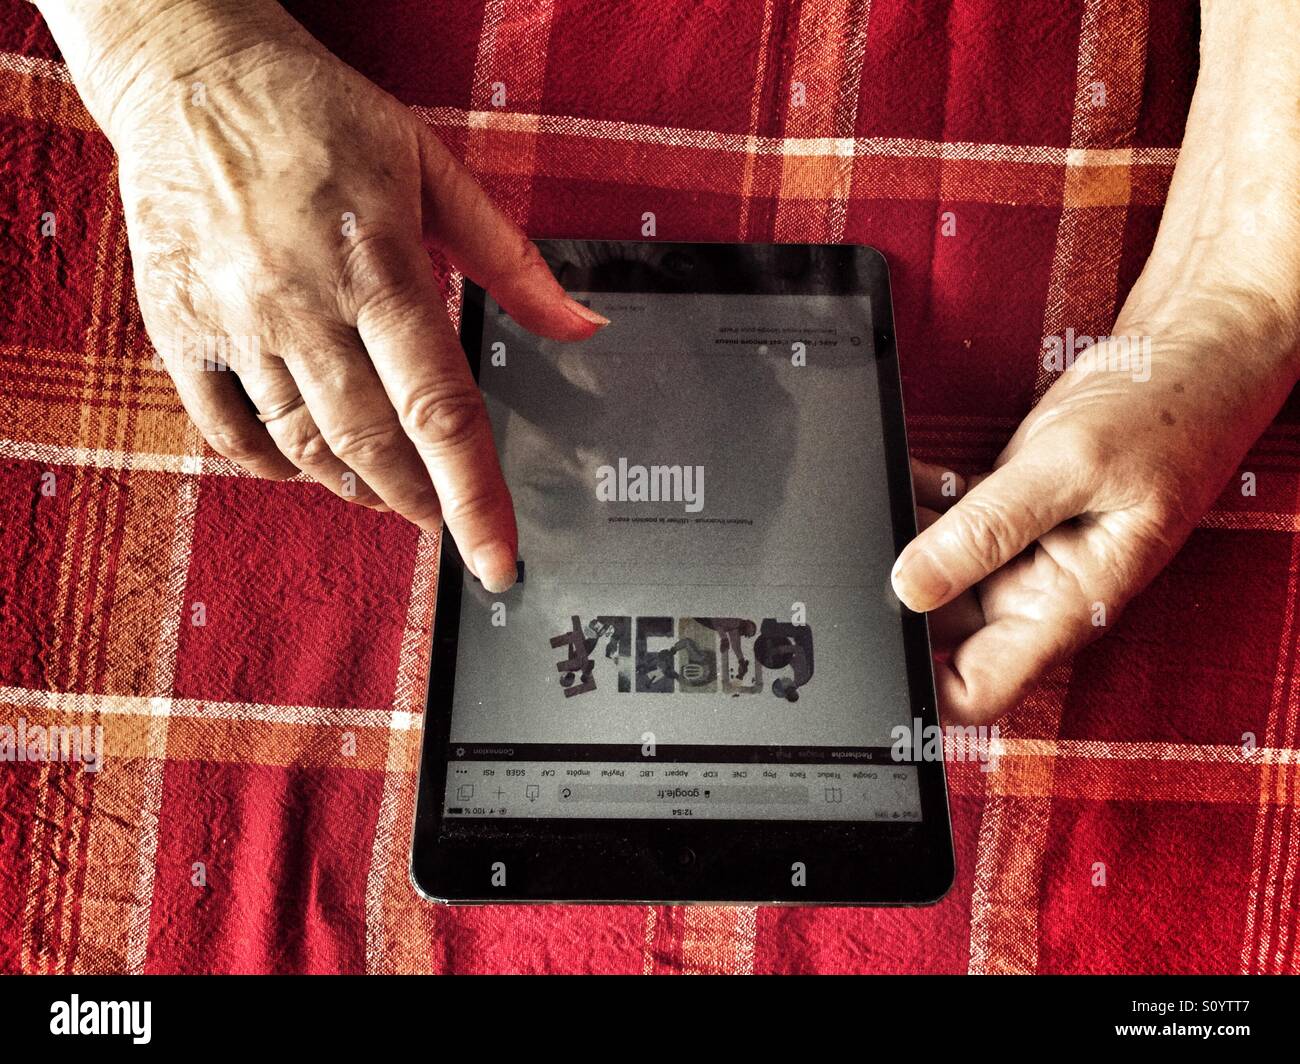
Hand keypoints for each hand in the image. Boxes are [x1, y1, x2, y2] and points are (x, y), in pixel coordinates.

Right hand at [41, 0, 605, 591]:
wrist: (189, 73)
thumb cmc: (320, 116)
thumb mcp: (434, 170)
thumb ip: (513, 260)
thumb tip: (582, 330)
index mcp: (378, 266)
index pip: (440, 410)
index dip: (474, 497)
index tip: (496, 559)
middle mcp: (302, 305)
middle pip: (372, 446)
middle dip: (418, 501)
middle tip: (443, 519)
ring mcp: (234, 323)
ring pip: (303, 447)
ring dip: (356, 486)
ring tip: (388, 491)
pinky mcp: (178, 330)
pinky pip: (228, 431)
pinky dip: (274, 465)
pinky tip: (307, 464)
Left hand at [890, 0, 1299, 722]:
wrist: (1214, 328)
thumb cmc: (1168, 399)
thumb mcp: (1060, 467)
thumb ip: (976, 532)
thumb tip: (906, 588)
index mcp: (1069, 594)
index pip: (987, 681)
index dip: (922, 692)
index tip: (864, 691)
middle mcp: (1048, 574)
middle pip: (956, 629)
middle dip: (896, 623)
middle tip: (822, 616)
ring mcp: (1034, 532)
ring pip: (949, 572)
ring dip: (899, 559)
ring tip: (833, 549)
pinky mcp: (1024, 485)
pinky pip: (955, 514)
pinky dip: (919, 507)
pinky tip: (879, 487)